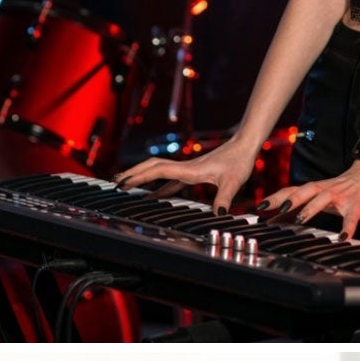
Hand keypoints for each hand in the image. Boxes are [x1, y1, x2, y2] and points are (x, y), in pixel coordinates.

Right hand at [116, 136, 261, 214]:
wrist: (245, 146)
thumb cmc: (239, 161)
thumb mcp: (233, 183)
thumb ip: (223, 199)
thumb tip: (217, 214)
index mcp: (189, 170)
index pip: (157, 171)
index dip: (139, 177)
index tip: (122, 183)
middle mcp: (185, 168)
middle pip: (152, 168)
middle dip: (133, 174)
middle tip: (115, 183)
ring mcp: (188, 170)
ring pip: (158, 172)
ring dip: (142, 178)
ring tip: (126, 187)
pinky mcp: (194, 173)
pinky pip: (170, 180)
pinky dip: (158, 188)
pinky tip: (153, 196)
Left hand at [260, 161, 359, 234]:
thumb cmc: (343, 188)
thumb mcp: (320, 194)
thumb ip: (302, 204)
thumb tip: (277, 216)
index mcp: (315, 189)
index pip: (291, 190)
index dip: (275, 198)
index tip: (259, 207)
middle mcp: (325, 190)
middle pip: (304, 191)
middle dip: (289, 200)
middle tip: (274, 209)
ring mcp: (341, 197)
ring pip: (323, 200)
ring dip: (310, 208)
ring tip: (300, 219)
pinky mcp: (357, 205)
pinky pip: (351, 217)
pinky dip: (347, 228)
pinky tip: (342, 238)